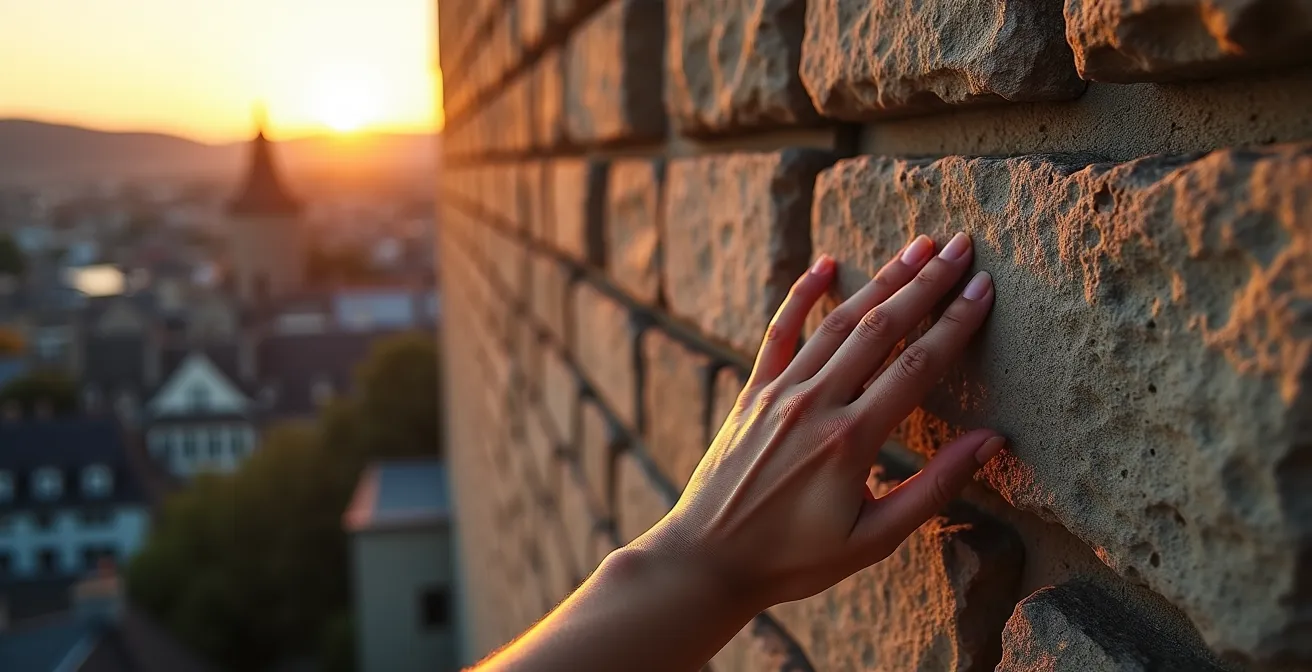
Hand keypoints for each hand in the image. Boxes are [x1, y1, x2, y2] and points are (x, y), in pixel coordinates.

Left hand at [637, 232, 1002, 611]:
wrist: (708, 559)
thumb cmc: (795, 559)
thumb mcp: (875, 538)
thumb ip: (934, 486)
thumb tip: (991, 442)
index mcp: (852, 440)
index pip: (918, 365)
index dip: (955, 322)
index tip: (983, 287)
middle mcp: (816, 404)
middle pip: (881, 328)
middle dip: (926, 284)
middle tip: (960, 246)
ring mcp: (779, 393)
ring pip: (837, 322)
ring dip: (879, 280)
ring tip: (916, 247)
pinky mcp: (752, 393)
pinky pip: (779, 332)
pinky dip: (801, 294)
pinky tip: (825, 263)